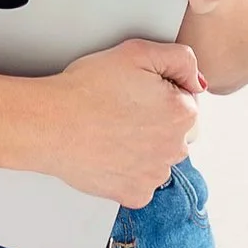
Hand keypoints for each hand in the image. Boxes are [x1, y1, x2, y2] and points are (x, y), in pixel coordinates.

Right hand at [43, 38, 201, 204]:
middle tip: (122, 112)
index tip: (134, 92)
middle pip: (177, 133)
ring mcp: (156, 175)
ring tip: (112, 132)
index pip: (186, 102)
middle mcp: (177, 148)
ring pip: (159, 159)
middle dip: (158, 123)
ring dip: (144, 149)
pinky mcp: (135, 195)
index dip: (159, 93)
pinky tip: (109, 154)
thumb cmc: (87, 87)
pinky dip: (128, 173)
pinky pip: (141, 184)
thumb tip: (198, 82)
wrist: (50, 124)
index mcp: (183, 113)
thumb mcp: (138, 52)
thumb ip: (180, 59)